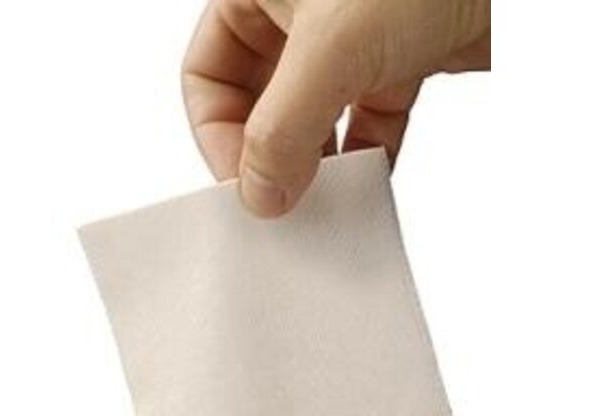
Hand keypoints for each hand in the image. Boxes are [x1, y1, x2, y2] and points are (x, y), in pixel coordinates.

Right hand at [182, 0, 489, 216]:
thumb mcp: (332, 44)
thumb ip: (284, 127)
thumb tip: (261, 196)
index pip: (209, 75)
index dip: (218, 134)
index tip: (243, 185)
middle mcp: (300, 14)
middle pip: (260, 102)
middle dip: (270, 155)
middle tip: (280, 203)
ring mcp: (352, 38)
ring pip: (314, 117)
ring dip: (318, 163)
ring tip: (323, 201)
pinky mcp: (399, 58)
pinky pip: (369, 121)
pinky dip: (366, 155)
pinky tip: (368, 182)